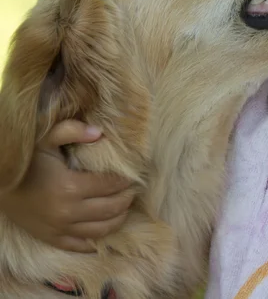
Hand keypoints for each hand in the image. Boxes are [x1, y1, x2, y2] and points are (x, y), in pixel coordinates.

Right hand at [0, 120, 133, 251]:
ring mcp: (60, 228)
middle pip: (111, 208)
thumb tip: (100, 132)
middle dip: (127, 198)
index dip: (126, 179)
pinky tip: (107, 230)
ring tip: (126, 205)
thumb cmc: (25, 160)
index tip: (135, 173)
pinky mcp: (52, 238)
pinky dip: (97, 240)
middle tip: (135, 189)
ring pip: (101, 230)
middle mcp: (68, 212)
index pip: (111, 184)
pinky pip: (81, 245)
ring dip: (119, 218)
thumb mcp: (45, 138)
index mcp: (70, 186)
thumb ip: (72, 130)